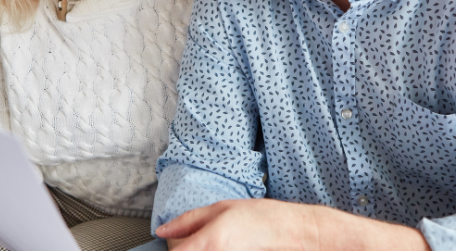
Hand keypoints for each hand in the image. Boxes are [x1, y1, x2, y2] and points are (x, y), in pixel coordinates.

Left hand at [157, 199, 430, 250]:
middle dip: (185, 248)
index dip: (172, 245)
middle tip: (198, 240)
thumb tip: (162, 230)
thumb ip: (188, 220)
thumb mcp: (221, 208)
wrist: (292, 232)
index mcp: (209, 242)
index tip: (177, 238)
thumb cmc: (260, 217)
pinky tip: (225, 247)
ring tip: (215, 244)